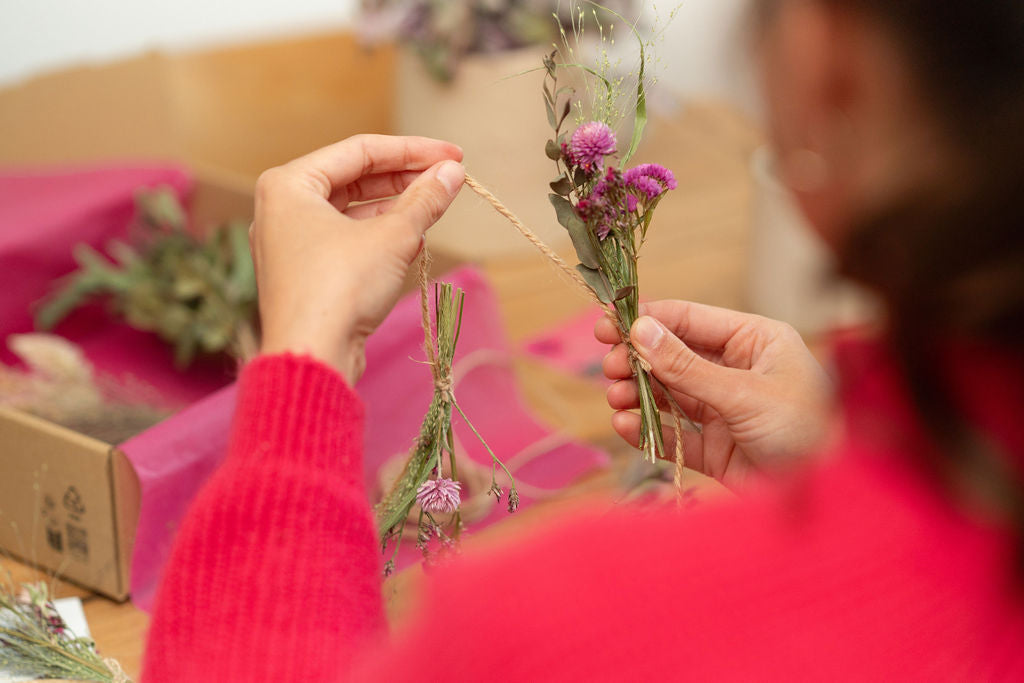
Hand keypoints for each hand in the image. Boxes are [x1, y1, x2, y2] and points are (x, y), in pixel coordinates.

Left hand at [251, 135, 464, 382]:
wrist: (312, 356)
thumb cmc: (340, 288)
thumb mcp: (394, 236)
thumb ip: (425, 199)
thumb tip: (453, 173)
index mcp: (289, 183)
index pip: (361, 151)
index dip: (413, 151)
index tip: (453, 156)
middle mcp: (282, 208)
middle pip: (354, 179)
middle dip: (405, 179)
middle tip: (449, 178)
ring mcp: (290, 244)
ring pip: (351, 212)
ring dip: (396, 208)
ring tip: (436, 206)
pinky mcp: (304, 274)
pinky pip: (346, 240)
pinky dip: (379, 237)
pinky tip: (415, 240)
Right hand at [596, 301, 833, 490]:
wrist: (833, 499)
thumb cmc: (806, 432)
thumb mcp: (744, 393)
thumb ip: (687, 366)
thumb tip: (640, 331)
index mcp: (755, 341)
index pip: (691, 320)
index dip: (647, 321)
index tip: (606, 325)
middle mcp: (738, 370)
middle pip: (674, 356)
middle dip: (638, 361)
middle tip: (610, 368)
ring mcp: (725, 410)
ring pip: (669, 395)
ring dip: (639, 394)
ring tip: (616, 399)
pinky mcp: (716, 449)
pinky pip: (674, 434)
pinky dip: (648, 429)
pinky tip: (625, 425)